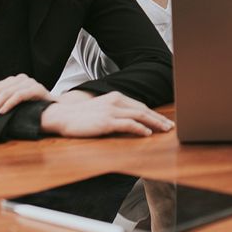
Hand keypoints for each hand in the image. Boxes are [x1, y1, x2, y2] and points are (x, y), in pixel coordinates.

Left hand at [0, 73, 54, 119]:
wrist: (56, 108)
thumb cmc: (32, 108)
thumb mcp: (13, 103)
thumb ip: (1, 101)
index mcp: (11, 80)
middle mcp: (19, 79)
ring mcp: (28, 82)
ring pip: (5, 93)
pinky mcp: (36, 89)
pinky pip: (19, 96)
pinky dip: (9, 104)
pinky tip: (1, 112)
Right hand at [40, 91, 173, 137]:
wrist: (61, 115)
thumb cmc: (79, 115)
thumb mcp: (100, 109)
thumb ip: (114, 111)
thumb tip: (129, 121)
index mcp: (115, 97)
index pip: (139, 105)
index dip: (153, 113)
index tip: (164, 120)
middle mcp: (115, 101)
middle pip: (143, 109)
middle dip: (158, 118)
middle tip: (170, 127)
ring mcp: (111, 111)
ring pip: (139, 115)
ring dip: (154, 123)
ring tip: (164, 130)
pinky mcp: (106, 121)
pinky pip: (128, 124)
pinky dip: (140, 128)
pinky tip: (147, 134)